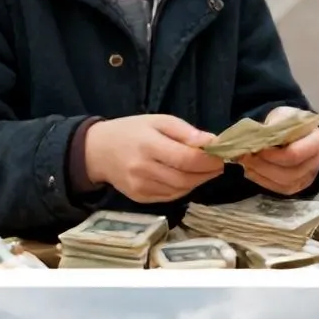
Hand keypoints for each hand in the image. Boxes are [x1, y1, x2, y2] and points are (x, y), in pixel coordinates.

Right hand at [84, 115, 225, 202]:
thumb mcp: (158, 121)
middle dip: (207, 173)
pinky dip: (183, 189)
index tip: (221, 156)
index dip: (208, 160)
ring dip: (197, 182)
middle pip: (185, 178)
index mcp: (148, 145)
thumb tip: (212, 142)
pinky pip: (170, 197)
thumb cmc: (131, 131)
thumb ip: (185, 132)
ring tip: (204, 171)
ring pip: (180, 190)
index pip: (186, 159)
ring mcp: (140, 187)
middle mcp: (143, 169)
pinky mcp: (140, 198)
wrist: (97, 151)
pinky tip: (186, 178)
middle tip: (218, 166)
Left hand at [238, 109, 318, 194]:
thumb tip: (256, 139)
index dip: (272, 155)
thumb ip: (272, 127)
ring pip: (283, 183)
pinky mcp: (297, 185)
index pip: (294, 154)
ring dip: (260, 174)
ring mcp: (307, 176)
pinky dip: (262, 181)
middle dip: (263, 166)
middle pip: (289, 173)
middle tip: (245, 156)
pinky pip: (279, 189)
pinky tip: (251, 170)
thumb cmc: (287, 122)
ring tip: (246, 162)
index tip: (255, 148)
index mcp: (316, 141)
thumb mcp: (281, 116)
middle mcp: (316, 162)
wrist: (293, 132)